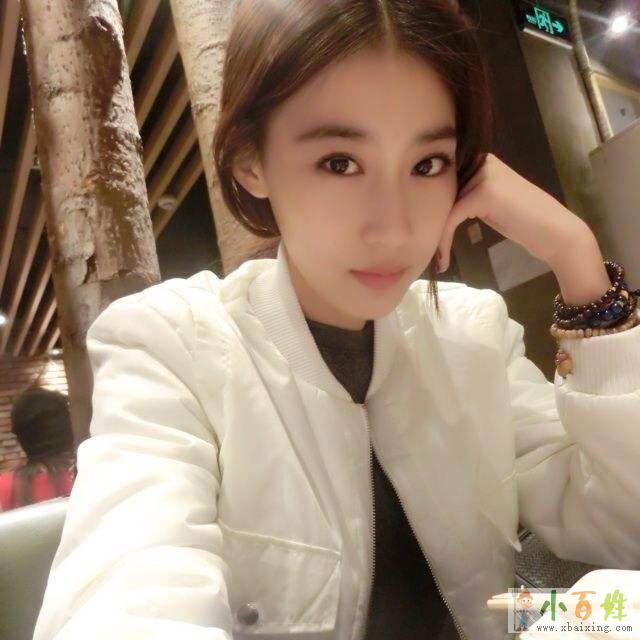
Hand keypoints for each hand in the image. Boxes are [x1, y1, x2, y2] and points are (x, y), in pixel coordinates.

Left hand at [436, 152, 591, 272]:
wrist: (556, 233)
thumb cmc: (524, 222)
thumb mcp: (491, 203)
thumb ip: (468, 196)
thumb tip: (436, 203)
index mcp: (482, 160)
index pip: (445, 181)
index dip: (431, 207)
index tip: (424, 234)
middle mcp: (481, 161)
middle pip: (441, 193)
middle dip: (430, 222)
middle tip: (425, 250)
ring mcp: (483, 175)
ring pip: (443, 207)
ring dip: (435, 236)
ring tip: (435, 259)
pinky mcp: (483, 193)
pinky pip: (451, 219)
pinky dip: (444, 241)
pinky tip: (443, 261)